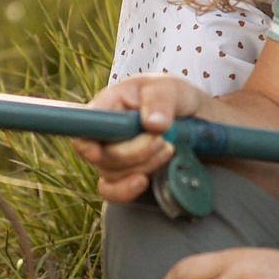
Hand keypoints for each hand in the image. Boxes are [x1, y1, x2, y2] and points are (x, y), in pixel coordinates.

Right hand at [74, 73, 211, 204]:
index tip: (97, 151)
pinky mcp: (124, 173)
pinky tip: (142, 182)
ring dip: (144, 165)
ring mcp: (113, 155)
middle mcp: (105, 131)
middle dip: (135, 152)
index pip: (83, 126)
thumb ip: (160, 100)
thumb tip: (153, 123)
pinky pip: (113, 191)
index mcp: (108, 104)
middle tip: (162, 140)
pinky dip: (126, 190)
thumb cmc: (174, 98)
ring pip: (113, 173)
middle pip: (102, 154)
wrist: (195, 118)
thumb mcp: (170, 88)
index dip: (86, 142)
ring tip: (168, 148)